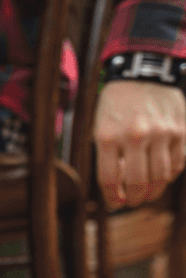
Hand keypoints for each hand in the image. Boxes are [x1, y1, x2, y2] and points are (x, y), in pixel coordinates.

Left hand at [94, 81, 185, 208]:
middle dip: (134, 199)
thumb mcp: (100, 128)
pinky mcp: (181, 130)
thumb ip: (107, 156)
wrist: (142, 74)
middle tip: (132, 202)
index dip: (112, 198)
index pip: (109, 180)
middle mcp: (135, 136)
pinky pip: (179, 162)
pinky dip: (171, 174)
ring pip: (161, 176)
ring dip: (154, 191)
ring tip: (148, 194)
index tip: (115, 203)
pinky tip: (163, 176)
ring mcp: (161, 133)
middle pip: (137, 183)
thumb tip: (116, 188)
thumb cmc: (116, 105)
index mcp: (108, 137)